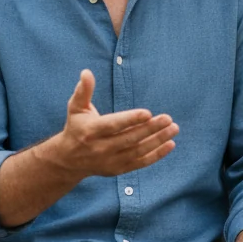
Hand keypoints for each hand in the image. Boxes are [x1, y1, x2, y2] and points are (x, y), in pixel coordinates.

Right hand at [58, 69, 178, 177]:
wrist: (69, 160)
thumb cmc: (76, 127)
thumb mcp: (76, 108)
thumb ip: (83, 91)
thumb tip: (86, 72)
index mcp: (91, 131)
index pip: (113, 125)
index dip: (130, 119)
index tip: (147, 113)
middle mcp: (101, 148)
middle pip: (130, 138)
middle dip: (150, 129)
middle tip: (168, 118)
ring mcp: (111, 161)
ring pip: (138, 151)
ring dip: (158, 140)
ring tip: (174, 128)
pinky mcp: (118, 169)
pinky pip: (141, 163)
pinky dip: (157, 155)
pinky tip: (170, 144)